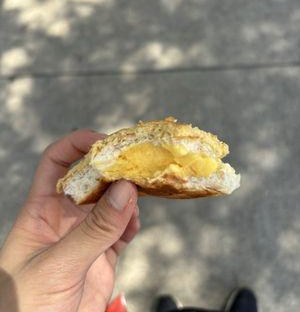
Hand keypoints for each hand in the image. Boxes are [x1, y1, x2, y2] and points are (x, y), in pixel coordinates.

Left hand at [0, 130, 139, 311]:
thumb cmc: (26, 305)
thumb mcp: (57, 263)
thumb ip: (93, 230)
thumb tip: (125, 190)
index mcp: (42, 210)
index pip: (56, 162)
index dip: (77, 145)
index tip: (103, 143)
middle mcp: (65, 216)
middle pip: (90, 178)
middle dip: (112, 168)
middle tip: (135, 165)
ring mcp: (85, 234)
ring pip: (111, 202)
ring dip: (127, 195)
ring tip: (140, 195)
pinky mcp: (103, 254)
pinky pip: (122, 228)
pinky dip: (132, 222)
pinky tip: (133, 225)